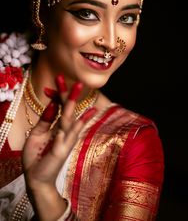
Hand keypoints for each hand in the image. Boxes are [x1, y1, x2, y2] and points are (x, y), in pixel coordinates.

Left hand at [22, 77, 96, 191]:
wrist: (36, 178)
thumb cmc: (37, 156)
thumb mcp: (37, 133)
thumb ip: (46, 119)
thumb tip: (51, 103)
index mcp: (58, 126)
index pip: (59, 107)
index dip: (56, 96)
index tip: (50, 87)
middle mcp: (65, 131)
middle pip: (68, 110)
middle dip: (69, 95)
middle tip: (73, 81)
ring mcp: (65, 140)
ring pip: (69, 119)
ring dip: (72, 105)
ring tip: (77, 90)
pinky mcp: (62, 150)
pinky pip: (63, 137)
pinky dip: (66, 130)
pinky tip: (79, 118)